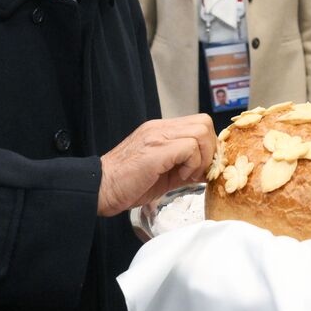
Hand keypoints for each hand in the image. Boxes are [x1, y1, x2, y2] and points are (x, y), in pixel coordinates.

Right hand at [97, 115, 215, 216]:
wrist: (101, 188)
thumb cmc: (127, 184)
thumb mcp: (163, 173)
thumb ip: (184, 166)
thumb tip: (207, 171)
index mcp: (161, 130)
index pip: (198, 124)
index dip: (208, 146)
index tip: (203, 168)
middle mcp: (160, 127)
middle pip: (204, 122)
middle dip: (209, 149)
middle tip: (199, 170)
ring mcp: (157, 135)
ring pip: (201, 131)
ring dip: (202, 156)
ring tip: (189, 174)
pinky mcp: (157, 149)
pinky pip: (190, 147)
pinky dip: (193, 164)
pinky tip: (181, 177)